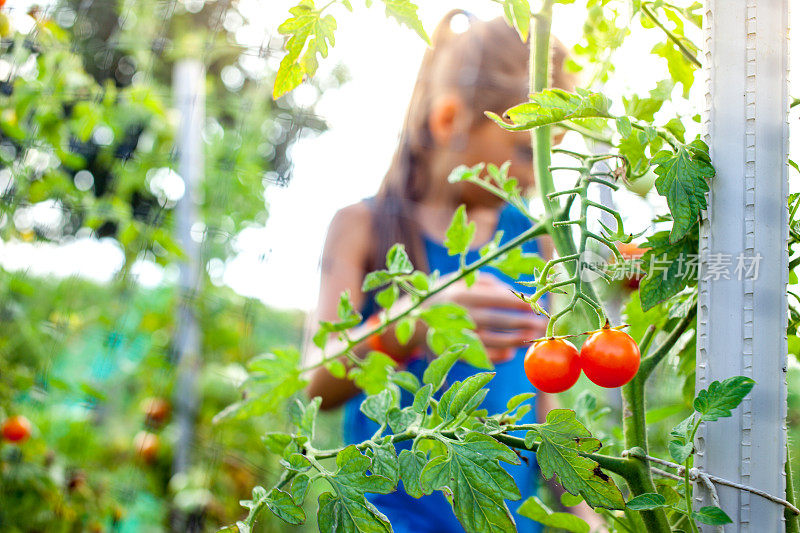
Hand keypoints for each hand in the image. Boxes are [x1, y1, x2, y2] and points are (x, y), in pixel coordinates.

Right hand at [429, 272, 545, 361]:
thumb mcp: (460, 280)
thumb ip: (488, 283)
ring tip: (533, 337)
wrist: (411, 320)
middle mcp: (459, 315)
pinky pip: (481, 356)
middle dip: (523, 322)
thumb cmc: (445, 295)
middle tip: (541, 324)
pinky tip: (511, 351)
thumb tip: (516, 293)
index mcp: (462, 294)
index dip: (520, 301)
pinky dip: (498, 355)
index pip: (498, 298)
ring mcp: (457, 335)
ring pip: (493, 340)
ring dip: (516, 340)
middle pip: (498, 320)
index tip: (537, 303)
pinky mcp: (455, 352)